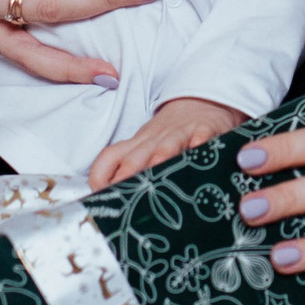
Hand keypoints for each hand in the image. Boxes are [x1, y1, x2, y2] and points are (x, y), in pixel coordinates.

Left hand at [88, 97, 243, 193]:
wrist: (199, 102)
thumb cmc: (169, 135)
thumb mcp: (146, 149)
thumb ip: (131, 171)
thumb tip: (111, 203)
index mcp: (136, 146)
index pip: (109, 158)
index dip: (100, 176)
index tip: (101, 198)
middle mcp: (153, 142)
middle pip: (134, 157)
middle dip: (126, 174)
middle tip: (122, 195)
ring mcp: (178, 135)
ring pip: (166, 147)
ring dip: (160, 158)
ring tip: (157, 171)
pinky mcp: (204, 129)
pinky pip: (201, 136)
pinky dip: (200, 144)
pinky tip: (199, 150)